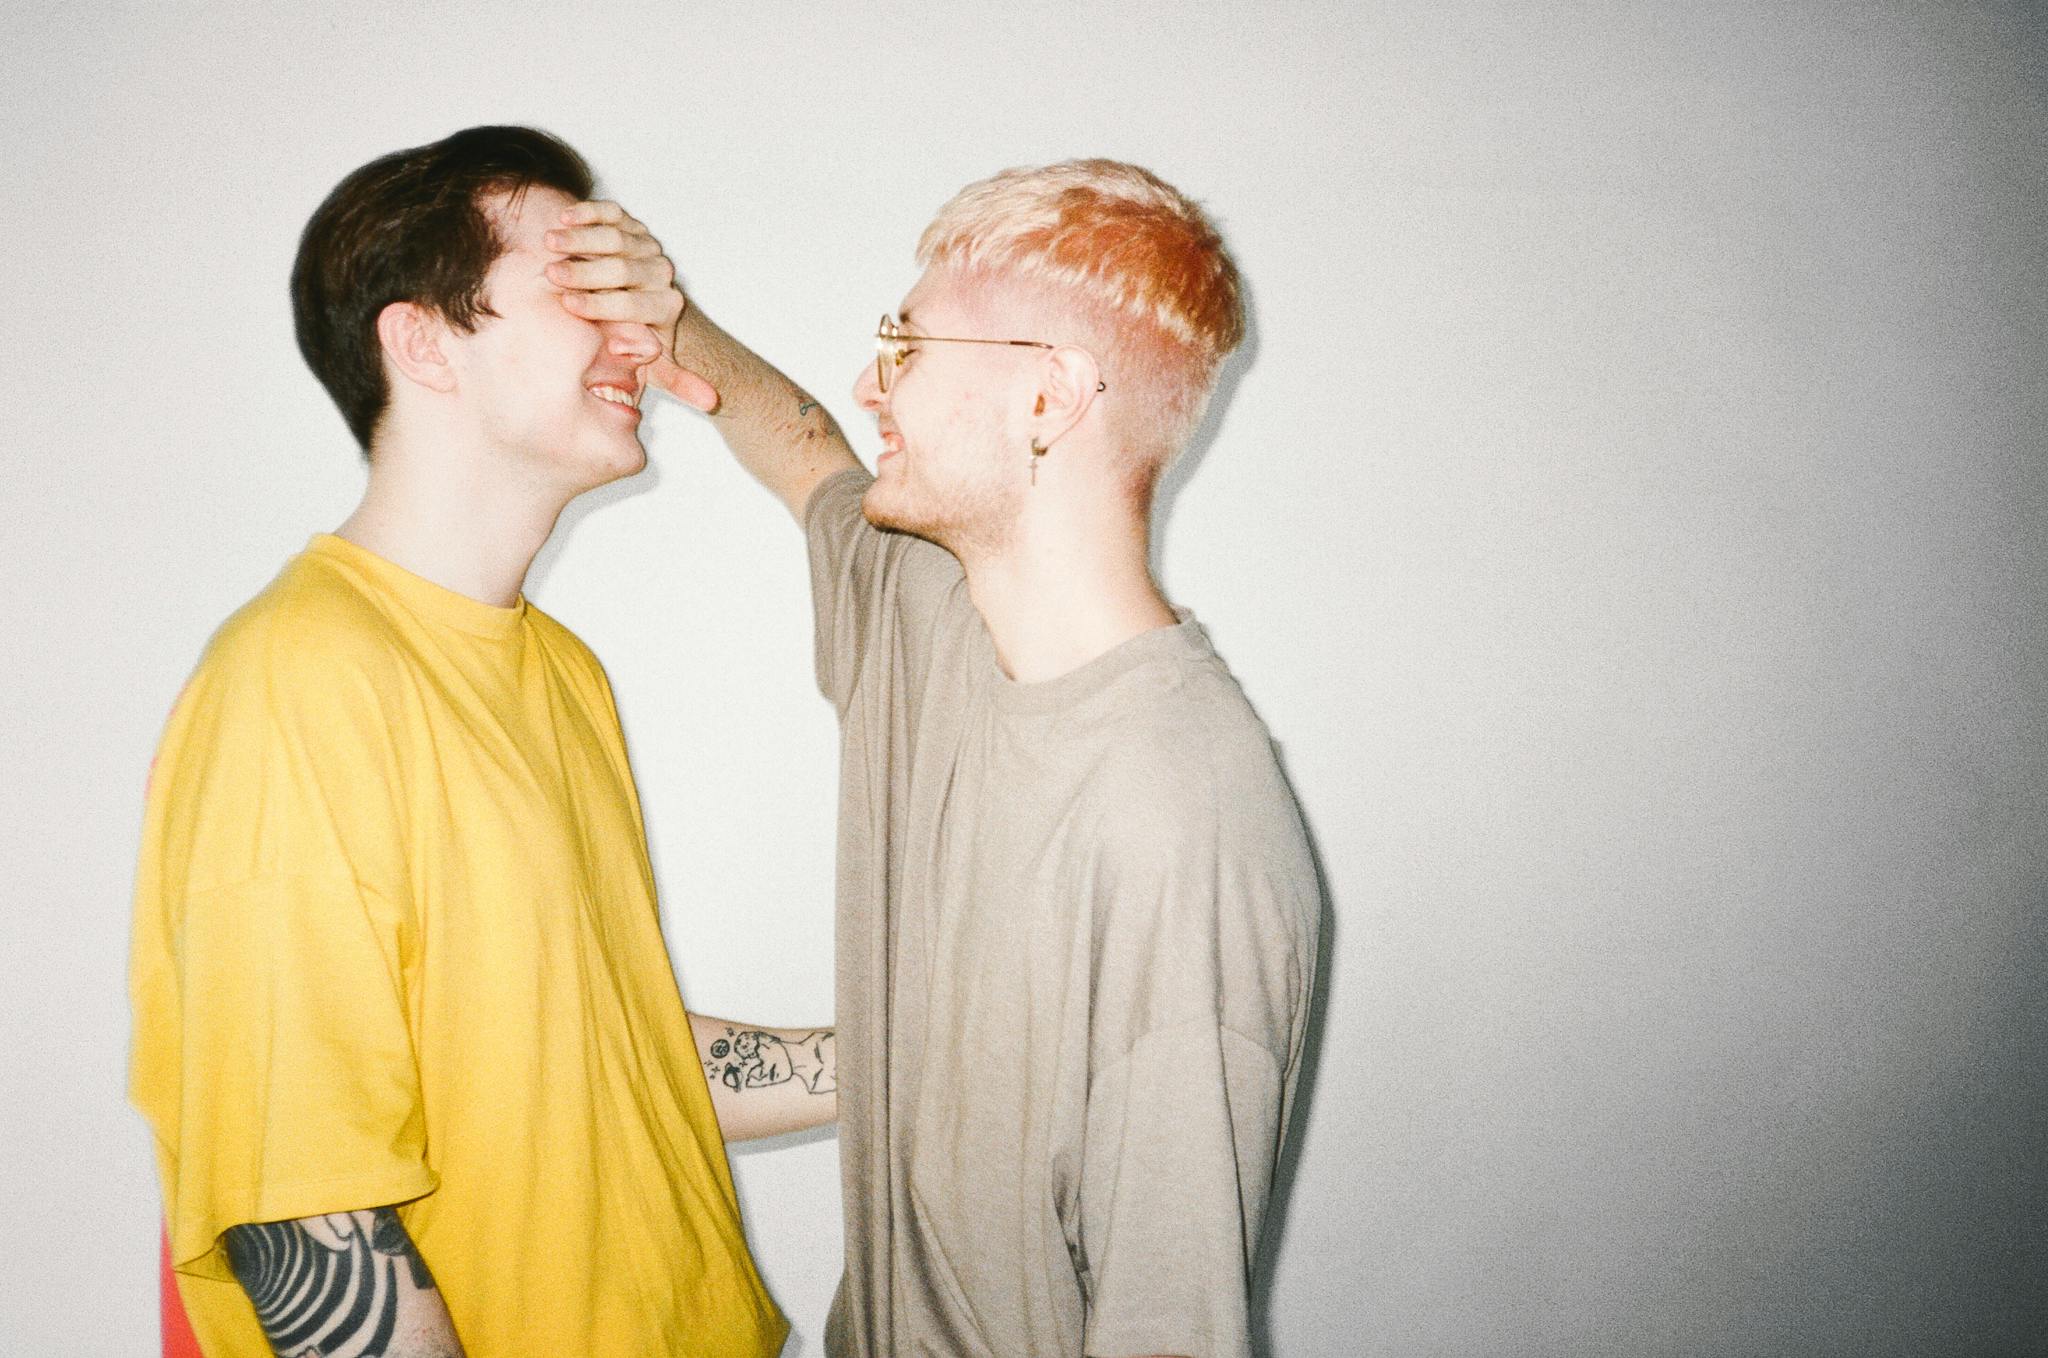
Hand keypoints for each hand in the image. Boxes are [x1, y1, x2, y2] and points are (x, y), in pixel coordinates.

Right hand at [546, 200, 718, 411]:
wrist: (639, 301)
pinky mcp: (633, 225)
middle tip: (551, 274)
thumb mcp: (658, 364)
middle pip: (623, 268)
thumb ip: (680, 380)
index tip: (568, 304)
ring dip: (581, 239)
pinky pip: (613, 213)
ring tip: (549, 243)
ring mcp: (647, 246)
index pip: (633, 304)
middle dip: (585, 271)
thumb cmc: (634, 337)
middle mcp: (660, 274)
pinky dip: (589, 212)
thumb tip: (711, 402)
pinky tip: (564, 217)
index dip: (600, 304)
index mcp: (666, 307)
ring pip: (616, 237)